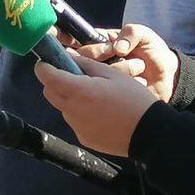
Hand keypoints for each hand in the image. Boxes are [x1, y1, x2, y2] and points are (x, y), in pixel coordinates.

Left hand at [34, 53, 156, 156]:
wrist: (151, 134)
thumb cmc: (134, 98)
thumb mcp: (112, 74)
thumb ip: (86, 64)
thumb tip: (66, 56)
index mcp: (80, 91)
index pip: (48, 77)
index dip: (43, 67)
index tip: (45, 62)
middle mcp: (73, 111)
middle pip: (50, 93)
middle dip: (54, 82)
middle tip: (71, 76)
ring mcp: (77, 127)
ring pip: (63, 107)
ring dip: (69, 98)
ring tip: (93, 96)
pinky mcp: (84, 138)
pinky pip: (75, 121)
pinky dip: (80, 113)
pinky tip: (100, 113)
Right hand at [77, 24, 178, 102]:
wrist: (168, 75)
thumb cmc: (152, 49)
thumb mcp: (144, 34)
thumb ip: (131, 33)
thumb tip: (118, 47)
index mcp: (99, 43)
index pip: (81, 45)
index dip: (92, 48)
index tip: (110, 49)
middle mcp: (97, 62)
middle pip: (86, 63)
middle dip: (108, 58)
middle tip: (124, 55)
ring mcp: (103, 80)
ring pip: (101, 78)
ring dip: (126, 69)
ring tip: (140, 65)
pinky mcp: (111, 95)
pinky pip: (113, 93)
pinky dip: (131, 83)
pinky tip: (141, 80)